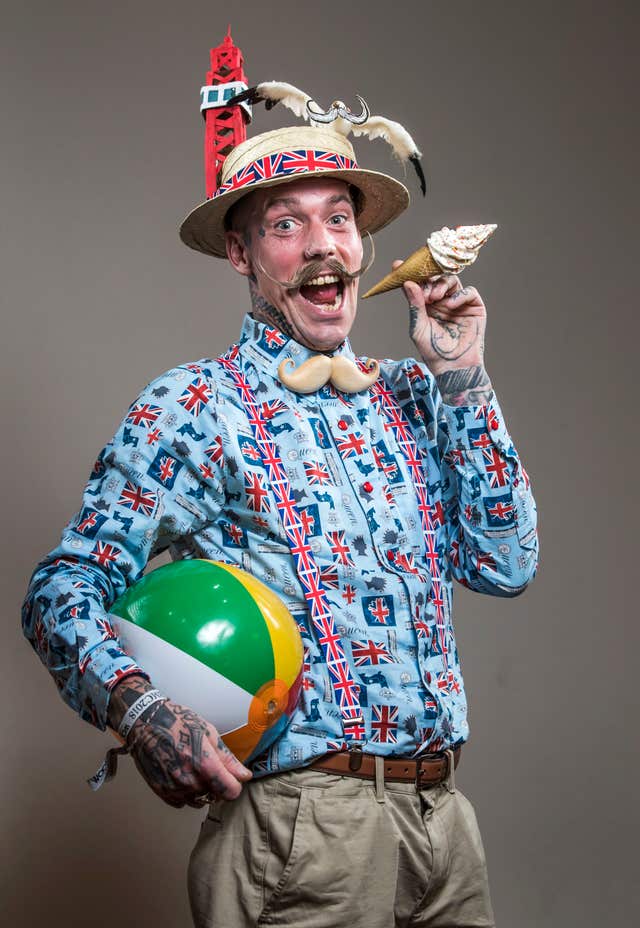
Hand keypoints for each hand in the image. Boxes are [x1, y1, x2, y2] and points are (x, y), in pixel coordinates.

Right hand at [126, 698, 252, 807]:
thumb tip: (244, 775)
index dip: (234, 784)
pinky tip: (181, 771)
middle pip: (216, 796)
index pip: (231, 792)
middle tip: (207, 763)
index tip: (232, 777)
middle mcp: (190, 782)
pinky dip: (185, 791)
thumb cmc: (178, 722)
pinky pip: (183, 801)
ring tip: (192, 766)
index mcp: (205, 764)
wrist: (146, 723)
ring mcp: (175, 789)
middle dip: (216, 783)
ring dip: (201, 788)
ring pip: (200, 799)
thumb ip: (227, 759)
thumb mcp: (208, 732)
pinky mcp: (163, 793)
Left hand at [398, 268, 492, 405]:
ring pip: (452, 280)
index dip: (410, 274)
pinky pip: (468, 291)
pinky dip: (459, 295)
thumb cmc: (433, 351)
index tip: (398, 266)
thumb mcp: (418, 327)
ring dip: (442, 285)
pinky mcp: (473, 306)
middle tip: (424, 291)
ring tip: (435, 297)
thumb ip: (414, 305)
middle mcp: (442, 300)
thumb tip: (408, 283)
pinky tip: (450, 305)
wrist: (453, 366)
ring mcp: (458, 302)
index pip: (418, 284)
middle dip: (428, 280)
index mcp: (426, 304)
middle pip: (435, 278)